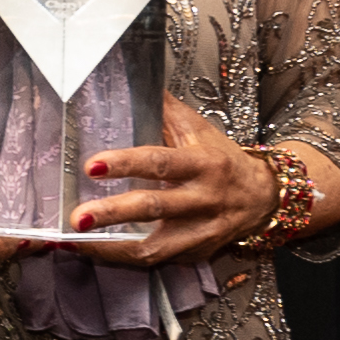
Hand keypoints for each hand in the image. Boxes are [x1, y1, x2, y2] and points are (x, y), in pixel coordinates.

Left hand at [71, 98, 296, 268]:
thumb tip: (132, 78)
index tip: (92, 166)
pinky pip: (156, 261)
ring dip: (112, 247)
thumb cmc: (222, 159)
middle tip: (78, 217)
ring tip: (76, 241)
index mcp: (203, 164)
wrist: (263, 198)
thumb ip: (165, 110)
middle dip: (114, 213)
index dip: (126, 164)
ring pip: (155, 246)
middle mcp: (203, 200)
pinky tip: (95, 251)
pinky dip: (123, 258)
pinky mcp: (194, 254)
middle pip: (155, 208)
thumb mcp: (198, 130)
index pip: (161, 163)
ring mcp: (200, 232)